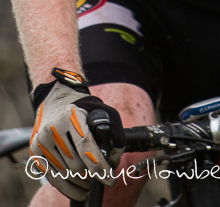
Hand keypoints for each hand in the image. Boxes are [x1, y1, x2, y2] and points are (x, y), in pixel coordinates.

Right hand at [29, 69, 124, 200]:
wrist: (55, 99)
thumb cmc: (82, 107)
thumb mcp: (102, 110)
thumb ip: (113, 132)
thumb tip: (113, 160)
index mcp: (70, 116)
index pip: (86, 147)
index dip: (99, 167)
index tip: (110, 180)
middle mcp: (53, 129)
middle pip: (76, 164)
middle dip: (91, 175)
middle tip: (101, 176)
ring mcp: (42, 141)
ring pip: (66, 174)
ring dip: (82, 182)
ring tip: (92, 182)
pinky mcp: (36, 152)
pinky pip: (53, 178)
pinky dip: (68, 188)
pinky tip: (80, 190)